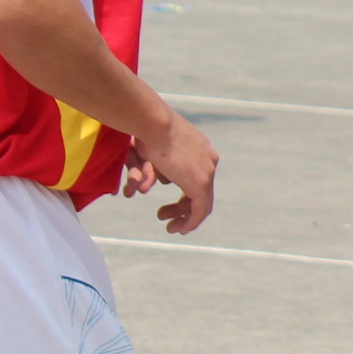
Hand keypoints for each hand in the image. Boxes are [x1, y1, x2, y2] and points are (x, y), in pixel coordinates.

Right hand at [122, 100, 216, 234]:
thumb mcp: (149, 151)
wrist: (154, 124)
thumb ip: (150, 169)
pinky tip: (180, 230)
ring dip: (184, 216)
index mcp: (199, 149)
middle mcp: (208, 159)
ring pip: (202, 202)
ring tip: (170, 227)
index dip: (183, 192)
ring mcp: (207, 171)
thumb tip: (145, 186)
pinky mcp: (201, 182)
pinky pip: (201, 210)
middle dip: (181, 207)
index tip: (169, 203)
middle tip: (162, 215)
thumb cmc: (144, 132)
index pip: (196, 176)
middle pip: (199, 190)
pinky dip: (192, 222)